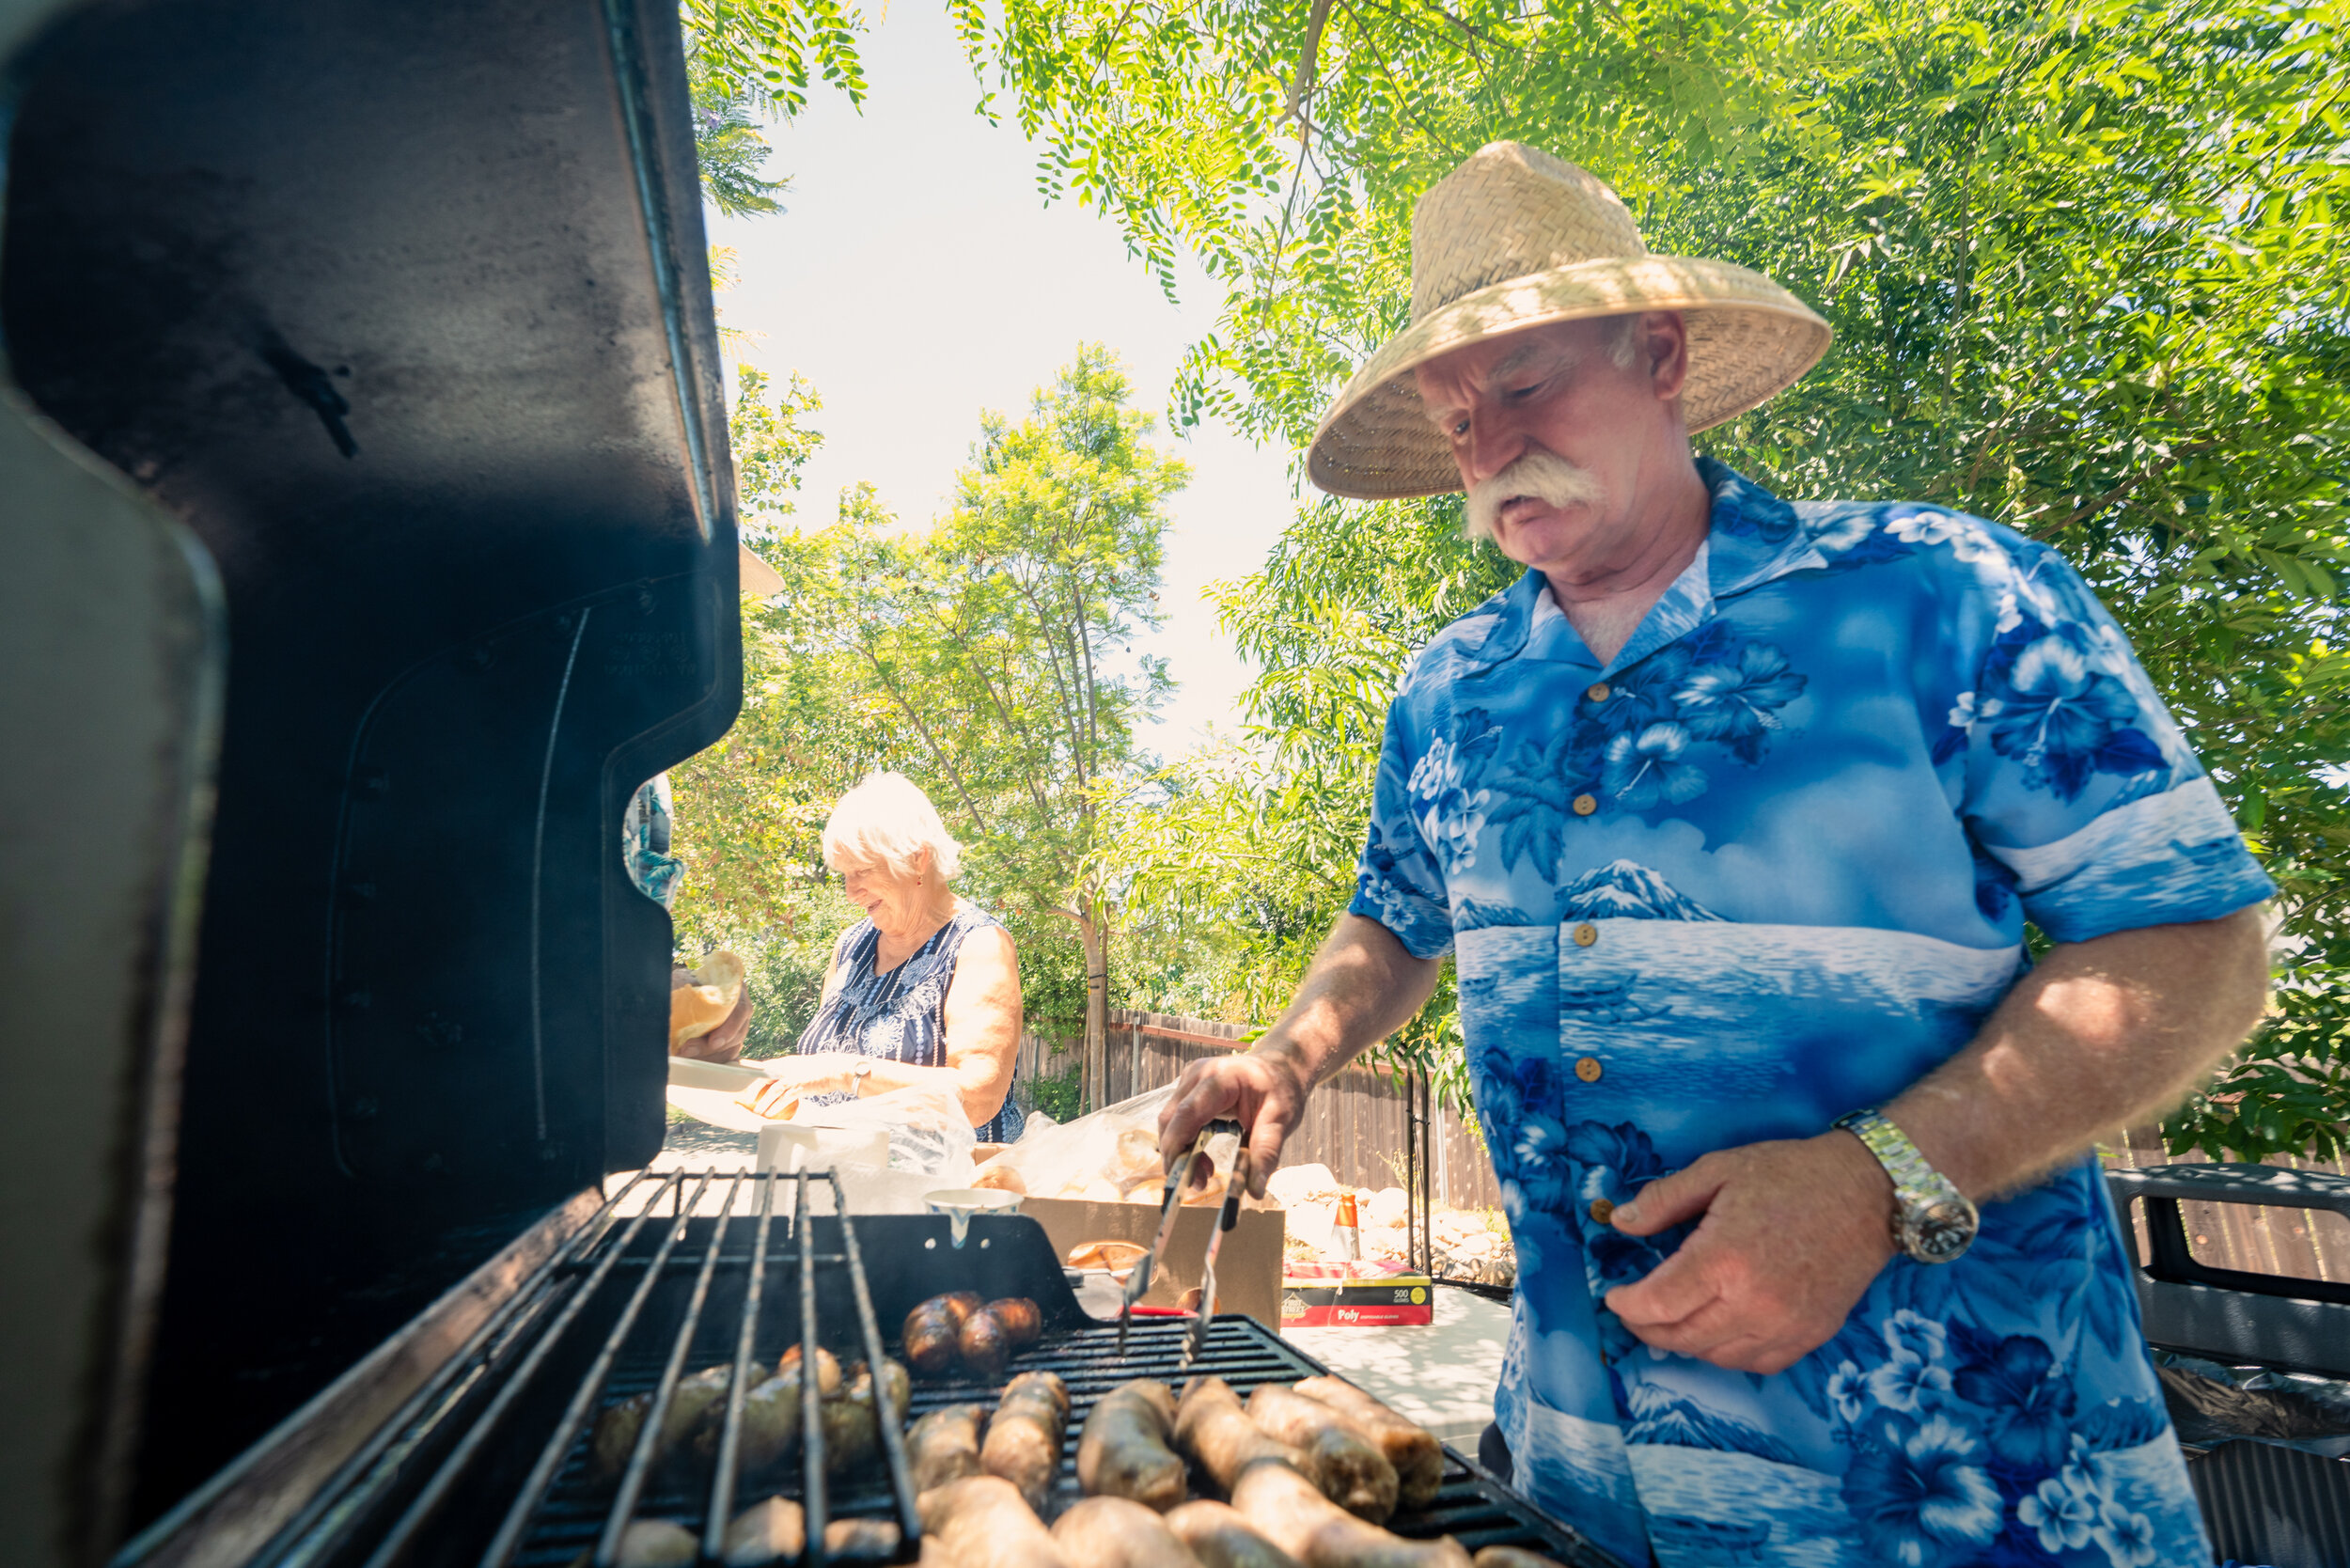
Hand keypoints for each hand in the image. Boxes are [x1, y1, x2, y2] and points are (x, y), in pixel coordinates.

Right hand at [1157, 1045, 1311, 1198]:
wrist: (1280, 1066)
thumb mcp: (1281, 1120)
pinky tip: (1203, 1159)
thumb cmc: (1281, 1090)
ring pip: (1171, 1121)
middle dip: (1178, 1155)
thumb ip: (1266, 1153)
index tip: (1181, 1177)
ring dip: (1181, 1151)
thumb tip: (1255, 1190)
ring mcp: (1190, 1080)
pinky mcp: (1189, 1089)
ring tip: (1205, 1175)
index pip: (1187, 1112)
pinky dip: (1185, 1142)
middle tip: (1198, 1184)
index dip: (1177, 1145)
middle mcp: (1197, 1075)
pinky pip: (1178, 1119)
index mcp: (1220, 1078)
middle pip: (1171, 1119)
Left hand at [1602, 1131, 1897, 1373]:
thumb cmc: (1791, 1175)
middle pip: (1680, 1337)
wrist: (1869, 1194)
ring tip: (1671, 1318)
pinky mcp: (1810, 1336)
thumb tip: (1620, 1222)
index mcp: (1724, 1260)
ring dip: (1684, 1342)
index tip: (1614, 1295)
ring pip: (1715, 1356)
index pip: (1657, 1304)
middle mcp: (1753, 1303)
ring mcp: (1785, 1326)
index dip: (1626, 1305)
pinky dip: (1726, 1352)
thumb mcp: (1718, 1170)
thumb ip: (1664, 1200)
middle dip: (1646, 1327)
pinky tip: (1716, 1329)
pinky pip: (1755, 1362)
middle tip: (1634, 1310)